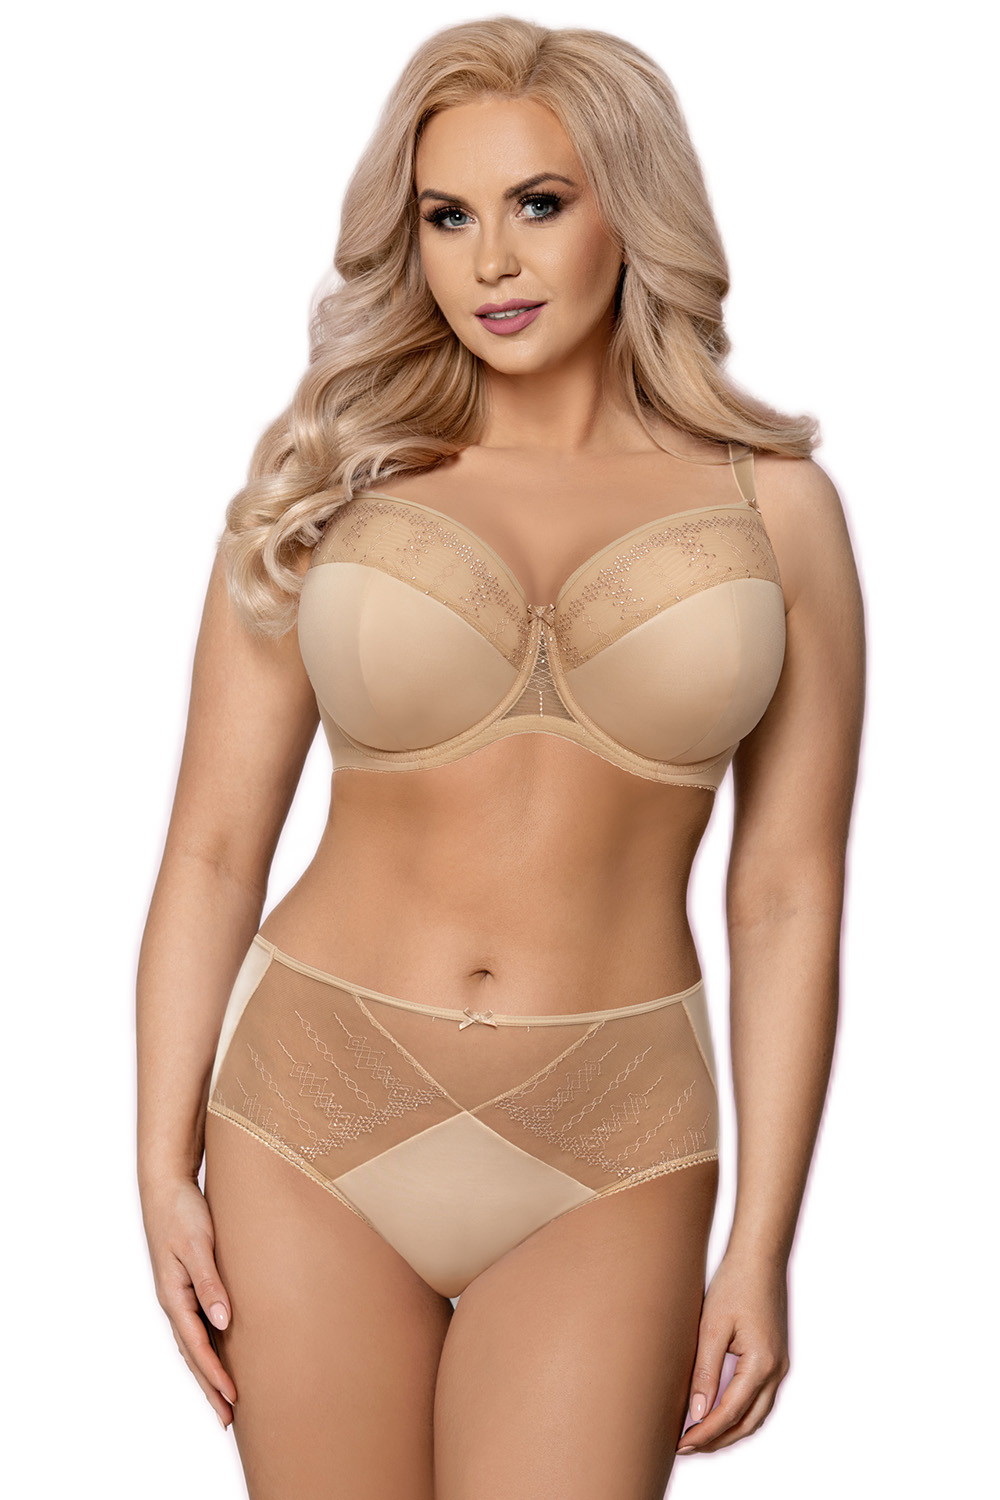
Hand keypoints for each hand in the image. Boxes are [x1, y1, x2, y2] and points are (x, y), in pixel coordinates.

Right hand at [141, 1176, 236, 1429]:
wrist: (166, 1187)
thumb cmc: (182, 1213)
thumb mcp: (197, 1246)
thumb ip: (210, 1282)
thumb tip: (223, 1320)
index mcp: (173, 1296)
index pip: (196, 1346)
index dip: (214, 1373)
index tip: (233, 1398)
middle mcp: (174, 1301)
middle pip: (193, 1353)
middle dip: (209, 1387)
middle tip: (228, 1419)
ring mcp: (179, 1294)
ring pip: (194, 1343)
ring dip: (208, 1371)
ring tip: (225, 1399)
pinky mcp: (188, 1284)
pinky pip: (198, 1324)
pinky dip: (208, 1346)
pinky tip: (221, 1353)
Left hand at [677, 1253, 789, 1453]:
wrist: (760, 1258)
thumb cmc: (735, 1285)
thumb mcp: (713, 1327)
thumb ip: (706, 1372)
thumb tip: (697, 1414)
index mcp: (762, 1365)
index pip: (729, 1413)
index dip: (705, 1433)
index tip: (681, 1444)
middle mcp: (776, 1371)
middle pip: (747, 1423)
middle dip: (717, 1440)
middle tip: (686, 1447)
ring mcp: (779, 1366)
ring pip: (756, 1415)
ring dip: (729, 1430)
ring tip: (699, 1436)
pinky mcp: (775, 1359)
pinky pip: (759, 1398)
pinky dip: (740, 1413)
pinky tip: (719, 1412)